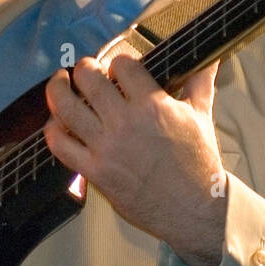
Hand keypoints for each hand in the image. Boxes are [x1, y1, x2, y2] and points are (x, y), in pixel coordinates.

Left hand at [43, 55, 227, 265]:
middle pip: (89, 79)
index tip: (118, 65)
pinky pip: (61, 146)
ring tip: (59, 81)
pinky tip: (57, 121)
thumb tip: (211, 58)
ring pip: (66, 108)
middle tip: (87, 69)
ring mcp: (106, 148)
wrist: (194, 207)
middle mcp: (125, 122)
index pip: (123, 65)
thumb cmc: (199, 162)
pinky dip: (53, 129)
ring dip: (58, 89)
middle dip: (85, 67)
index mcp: (153, 105)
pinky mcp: (94, 172)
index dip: (118, 60)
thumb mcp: (202, 115)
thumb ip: (201, 81)